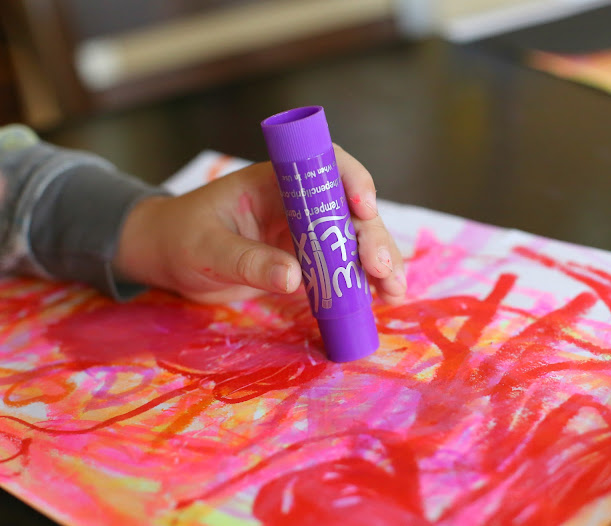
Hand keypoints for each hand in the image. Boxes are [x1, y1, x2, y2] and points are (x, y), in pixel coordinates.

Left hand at [114, 146, 406, 303]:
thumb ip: (248, 261)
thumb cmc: (180, 238)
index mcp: (275, 181)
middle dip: (370, 236)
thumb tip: (295, 279)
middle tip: (381, 270)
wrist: (167, 257)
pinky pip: (337, 268)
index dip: (351, 181)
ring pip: (351, 241)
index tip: (364, 208)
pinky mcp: (303, 261)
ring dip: (375, 264)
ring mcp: (303, 232)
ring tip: (392, 292)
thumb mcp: (206, 248)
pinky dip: (358, 283)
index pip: (324, 166)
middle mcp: (296, 203)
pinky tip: (377, 299)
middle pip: (347, 210)